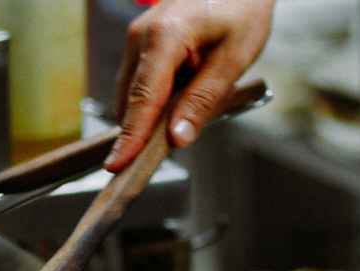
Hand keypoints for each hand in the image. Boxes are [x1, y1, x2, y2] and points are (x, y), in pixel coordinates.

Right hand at [104, 0, 274, 172]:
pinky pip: (141, 84)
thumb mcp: (233, 59)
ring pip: (134, 95)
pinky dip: (156, 101)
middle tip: (165, 154)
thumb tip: (178, 138)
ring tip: (189, 112)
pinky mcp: (141, 44)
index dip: (131, 137)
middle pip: (131, 101)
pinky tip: (183, 98)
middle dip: (142, 132)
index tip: (118, 166)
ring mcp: (137, 38)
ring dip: (153, 115)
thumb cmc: (241, 11)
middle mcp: (141, 36)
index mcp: (164, 37)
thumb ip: (203, 100)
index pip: (143, 99)